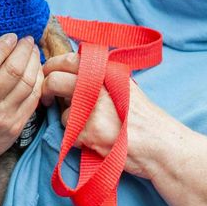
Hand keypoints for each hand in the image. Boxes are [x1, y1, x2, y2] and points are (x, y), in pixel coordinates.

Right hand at [0, 29, 42, 168]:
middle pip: (12, 73)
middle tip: (26, 39)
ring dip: (33, 63)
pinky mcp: (15, 127)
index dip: (2, 49)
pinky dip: (38, 81)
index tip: (10, 36)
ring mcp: (2, 119)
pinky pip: (33, 99)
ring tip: (32, 50)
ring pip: (27, 85)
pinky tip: (36, 69)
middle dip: (23, 52)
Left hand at [42, 52, 170, 180]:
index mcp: (105, 72)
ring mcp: (91, 110)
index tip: (46, 73)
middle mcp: (97, 86)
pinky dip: (79, 141)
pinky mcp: (88, 133)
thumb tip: (71, 70)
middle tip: (46, 98)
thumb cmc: (145, 119)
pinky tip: (98, 141)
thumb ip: (100, 77)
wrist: (160, 146)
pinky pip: (70, 135)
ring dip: (71, 122)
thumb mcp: (125, 86)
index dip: (51, 66)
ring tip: (94, 128)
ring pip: (63, 114)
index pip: (67, 60)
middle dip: (45, 90)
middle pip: (54, 81)